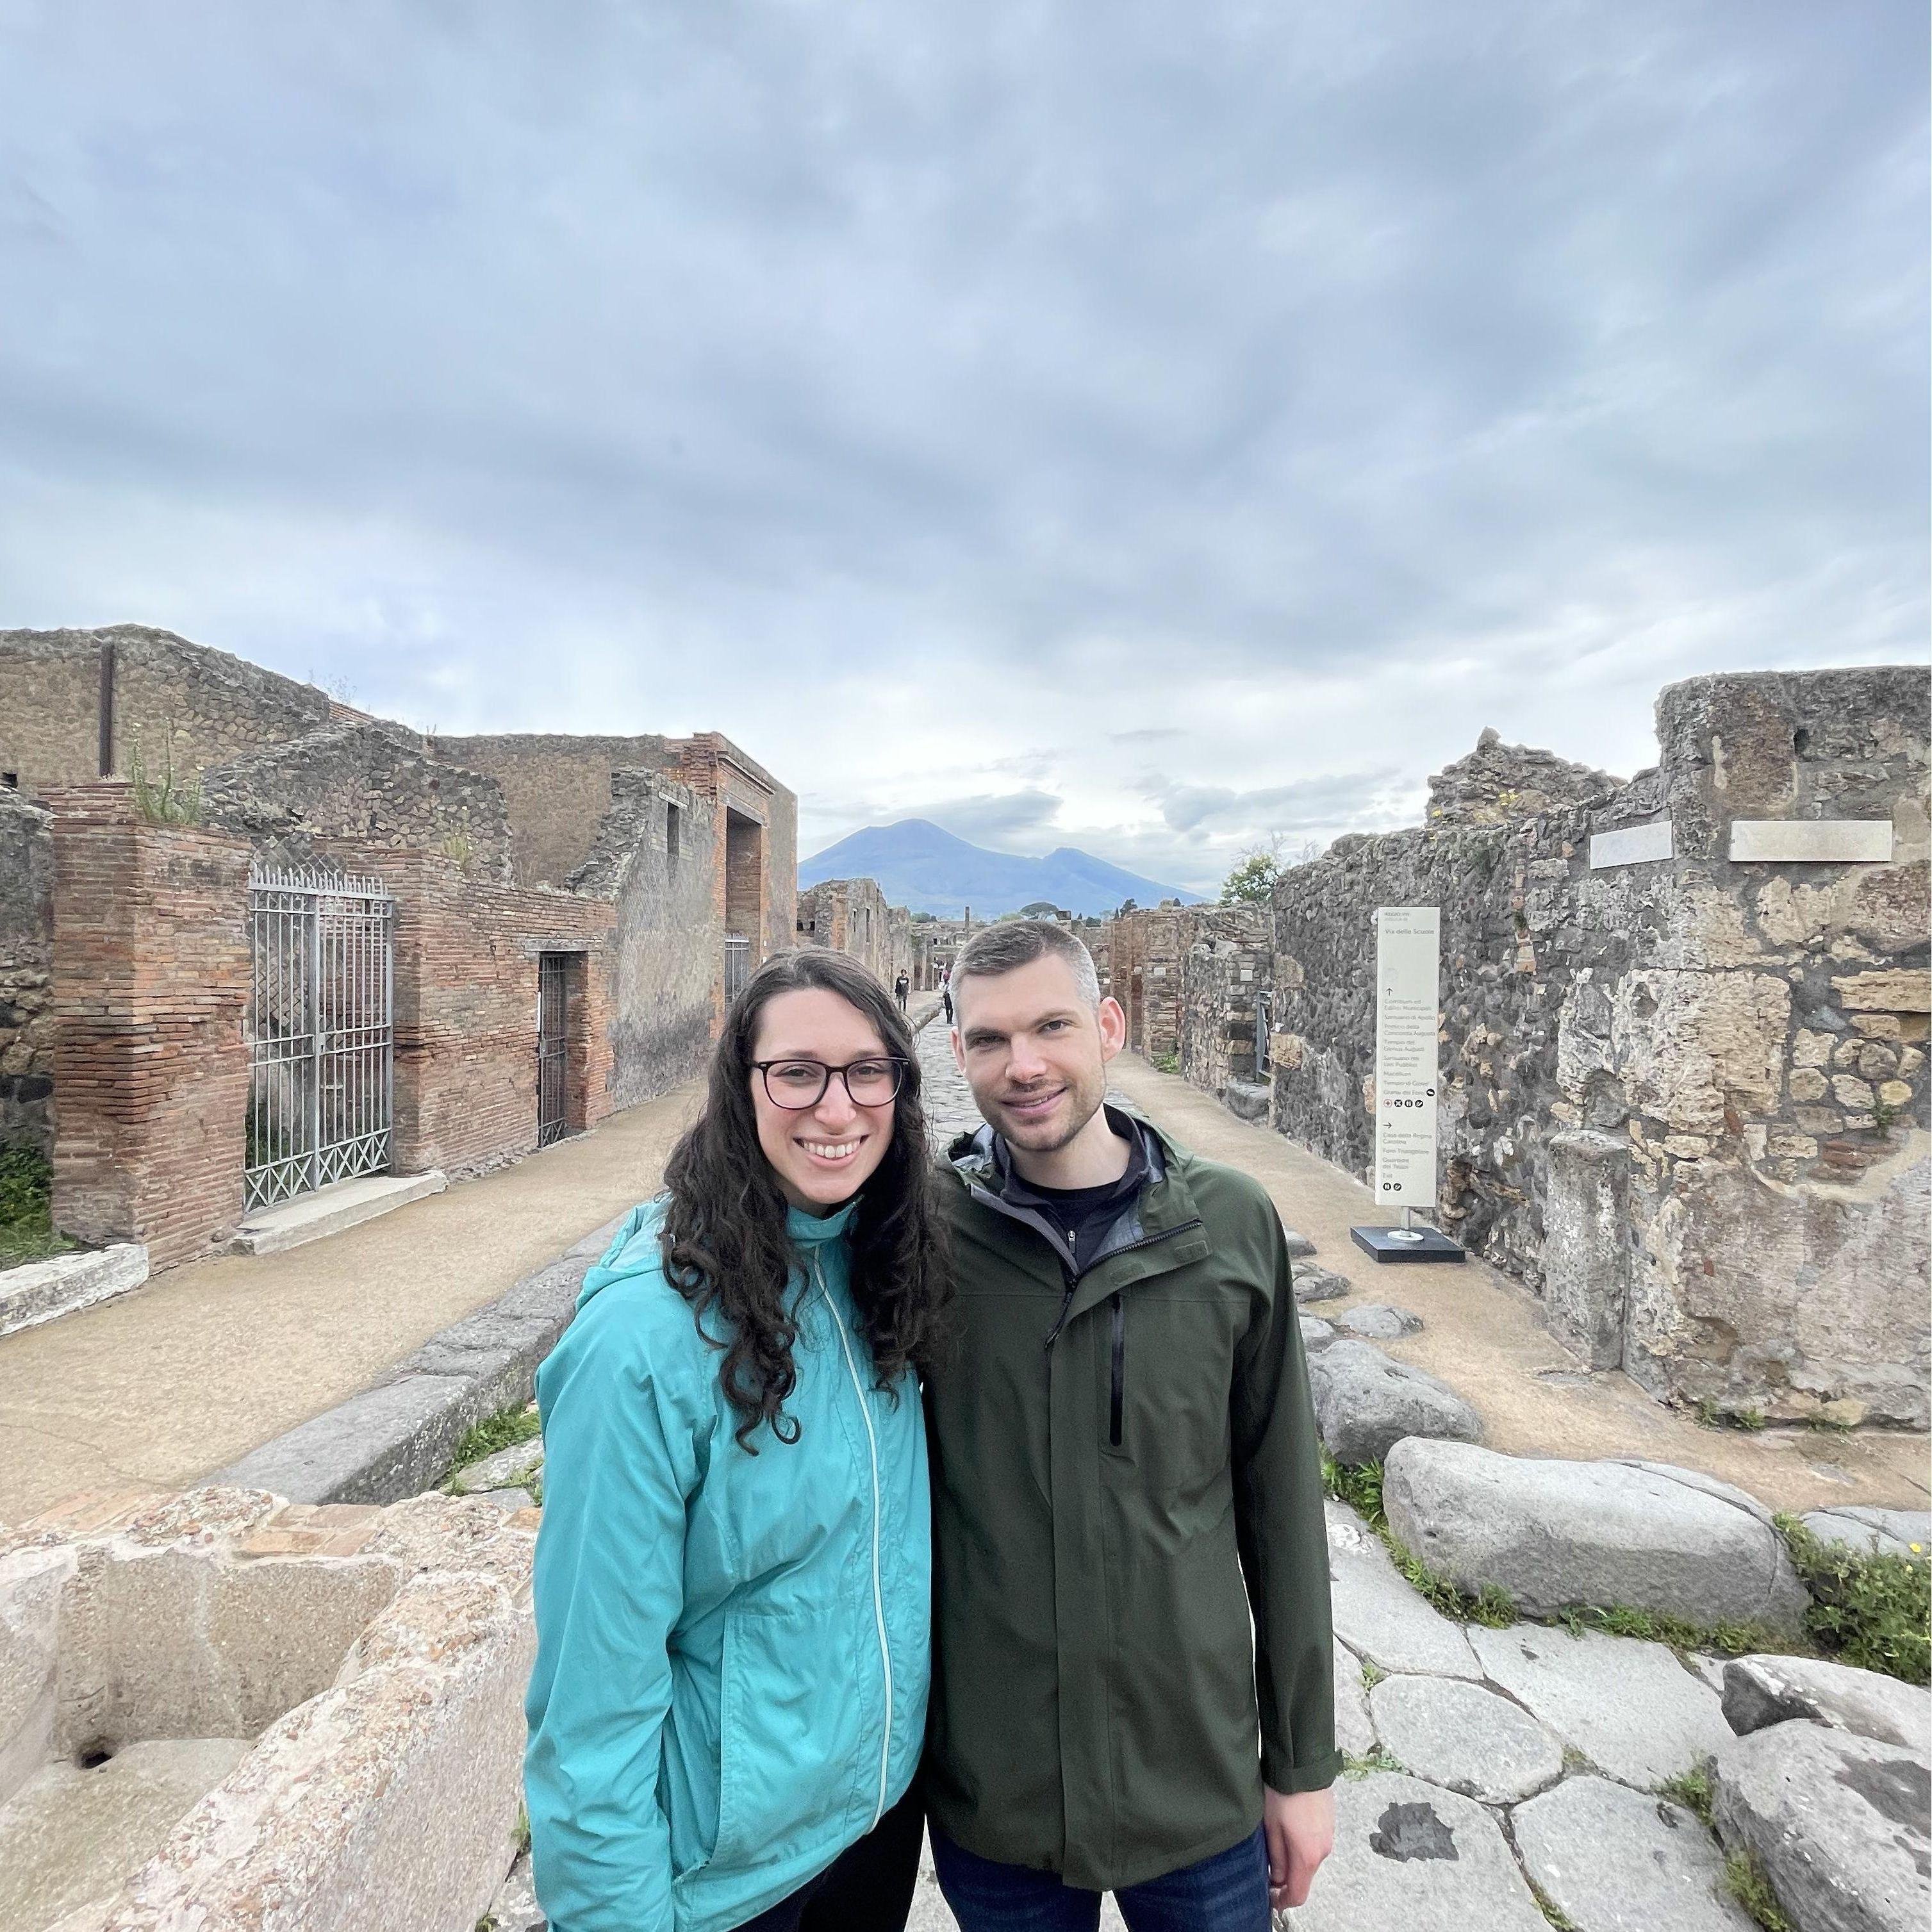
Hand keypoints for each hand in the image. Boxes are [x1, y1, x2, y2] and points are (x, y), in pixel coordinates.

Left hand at [1263, 1784, 1334, 1912]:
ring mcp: (1328, 1837)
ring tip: (1276, 1843)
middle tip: (1268, 1869)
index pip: (1298, 1894)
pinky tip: (1289, 1830)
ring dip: (1295, 1860)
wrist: (1303, 1764)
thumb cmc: (1283, 1794)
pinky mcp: (1329, 1824)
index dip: (1283, 1900)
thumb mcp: (1271, 1828)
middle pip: (1305, 1877)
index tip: (1270, 1896)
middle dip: (1287, 1879)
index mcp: (1307, 1856)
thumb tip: (1277, 1878)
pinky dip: (1303, 1846)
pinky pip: (1315, 1844)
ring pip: (1310, 1860)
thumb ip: (1276, 1858)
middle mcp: (1323, 1850)